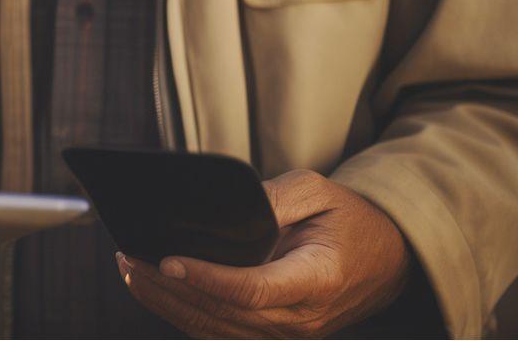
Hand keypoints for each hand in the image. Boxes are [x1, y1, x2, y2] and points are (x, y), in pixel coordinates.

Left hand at [116, 168, 411, 337]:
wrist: (388, 259)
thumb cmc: (351, 220)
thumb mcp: (318, 191)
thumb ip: (273, 198)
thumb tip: (226, 207)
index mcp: (318, 279)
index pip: (253, 289)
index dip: (206, 278)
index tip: (168, 259)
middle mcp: (303, 318)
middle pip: (223, 313)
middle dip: (169, 288)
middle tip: (129, 257)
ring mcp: (290, 335)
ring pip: (216, 329)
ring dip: (168, 304)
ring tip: (131, 272)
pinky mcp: (276, 337)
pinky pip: (222, 333)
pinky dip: (185, 315)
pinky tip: (158, 293)